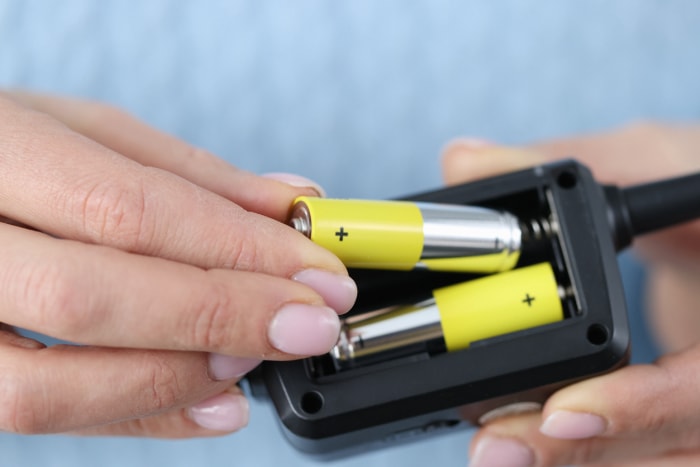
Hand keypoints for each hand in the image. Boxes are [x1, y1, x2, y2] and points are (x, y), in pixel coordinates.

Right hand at [0, 91, 356, 437]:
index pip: (127, 210)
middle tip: (308, 324)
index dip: (237, 251)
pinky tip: (212, 403)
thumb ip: (191, 174)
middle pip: (91, 299)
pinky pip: (39, 418)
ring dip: (177, 379)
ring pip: (47, 385)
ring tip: (254, 360)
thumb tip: (290, 206)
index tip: (317, 276)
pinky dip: (138, 418)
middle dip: (221, 317)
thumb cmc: (4, 148)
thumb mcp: (87, 133)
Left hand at [441, 123, 699, 465]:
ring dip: (573, 465)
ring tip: (495, 449)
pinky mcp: (685, 419)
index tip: (560, 411)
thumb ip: (562, 160)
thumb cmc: (699, 195)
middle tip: (496, 448)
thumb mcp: (651, 161)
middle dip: (586, 455)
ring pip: (665, 464)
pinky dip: (582, 457)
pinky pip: (644, 457)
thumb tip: (462, 161)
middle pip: (686, 450)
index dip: (643, 408)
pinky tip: (523, 442)